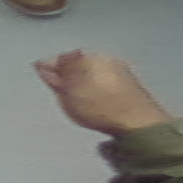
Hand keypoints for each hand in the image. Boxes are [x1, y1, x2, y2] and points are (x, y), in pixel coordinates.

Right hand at [37, 51, 174, 136]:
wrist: (139, 125)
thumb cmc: (105, 108)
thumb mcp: (67, 95)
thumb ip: (54, 78)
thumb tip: (44, 66)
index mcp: (89, 57)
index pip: (64, 57)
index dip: (52, 67)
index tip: (45, 75)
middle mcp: (108, 60)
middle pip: (81, 65)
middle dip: (71, 77)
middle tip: (63, 93)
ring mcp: (123, 74)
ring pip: (96, 76)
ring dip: (88, 86)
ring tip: (82, 105)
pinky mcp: (133, 90)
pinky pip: (110, 88)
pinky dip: (102, 95)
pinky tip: (100, 108)